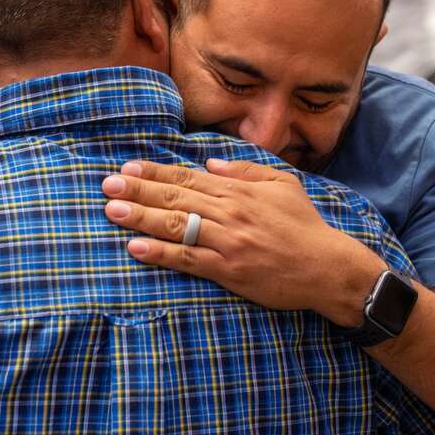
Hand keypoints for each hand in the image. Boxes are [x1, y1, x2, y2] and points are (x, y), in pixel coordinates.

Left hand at [101, 159, 384, 323]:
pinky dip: (161, 253)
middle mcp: (229, 212)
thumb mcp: (283, 185)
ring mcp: (227, 241)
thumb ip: (246, 171)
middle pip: (175, 198)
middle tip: (106, 185)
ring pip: (176, 225)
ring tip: (111, 210)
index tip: (127, 168)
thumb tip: (211, 163)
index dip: (155, 172)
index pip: (187, 178)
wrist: (328, 268)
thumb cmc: (305, 226)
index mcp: (238, 191)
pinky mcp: (229, 270)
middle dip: (138, 190)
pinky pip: (188, 259)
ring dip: (140, 217)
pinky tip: (136, 248)